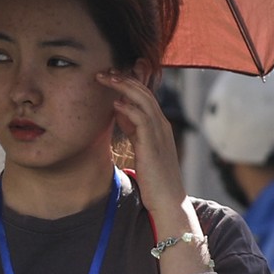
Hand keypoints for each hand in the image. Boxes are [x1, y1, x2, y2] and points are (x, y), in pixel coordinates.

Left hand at [97, 70, 186, 227]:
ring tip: (107, 79)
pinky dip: (129, 109)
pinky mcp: (153, 145)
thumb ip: (133, 129)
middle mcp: (162, 125)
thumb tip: (119, 112)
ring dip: (124, 87)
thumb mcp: (142, 147)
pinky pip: (143, 119)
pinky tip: (115, 104)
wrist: (169, 200)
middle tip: (104, 72)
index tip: (109, 77)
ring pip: (144, 100)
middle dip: (124, 79)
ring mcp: (160, 133)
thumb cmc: (154, 179)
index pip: (145, 96)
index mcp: (159, 125)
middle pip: (144, 92)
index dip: (128, 83)